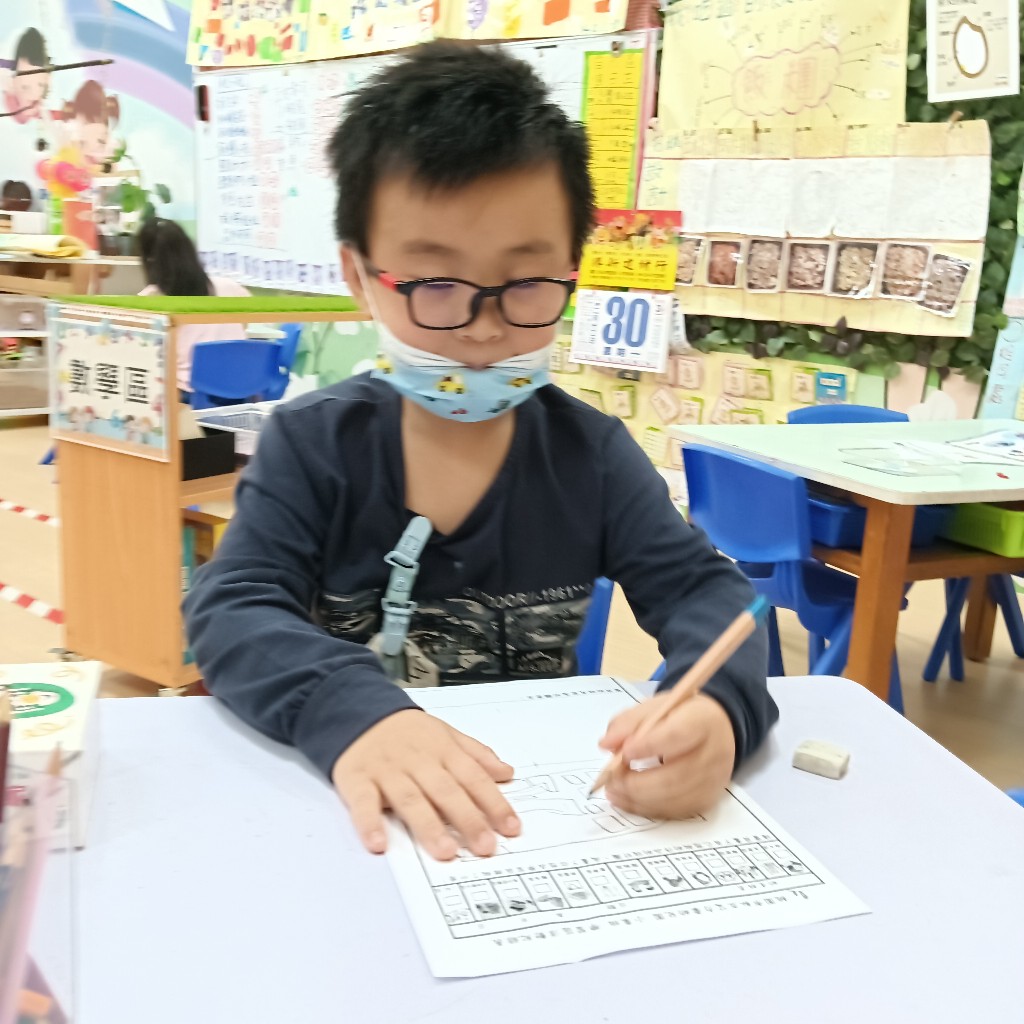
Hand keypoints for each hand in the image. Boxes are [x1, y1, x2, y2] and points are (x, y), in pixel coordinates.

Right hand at [331, 710, 520, 860]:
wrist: (357, 710)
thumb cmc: (406, 731)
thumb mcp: (445, 734)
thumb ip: (476, 754)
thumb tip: (507, 772)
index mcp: (442, 750)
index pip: (473, 777)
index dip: (494, 802)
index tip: (511, 827)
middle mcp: (418, 761)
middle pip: (446, 791)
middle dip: (468, 818)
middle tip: (485, 846)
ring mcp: (387, 771)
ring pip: (410, 799)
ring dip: (428, 825)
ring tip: (445, 851)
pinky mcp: (356, 780)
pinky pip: (363, 803)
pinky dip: (369, 823)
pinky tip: (378, 844)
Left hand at [597, 693, 734, 819]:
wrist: (716, 731)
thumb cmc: (681, 717)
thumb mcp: (655, 708)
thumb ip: (629, 722)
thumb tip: (606, 744)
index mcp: (701, 722)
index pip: (676, 736)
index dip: (648, 747)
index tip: (623, 753)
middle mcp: (713, 754)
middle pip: (675, 776)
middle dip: (636, 783)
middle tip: (610, 780)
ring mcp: (712, 782)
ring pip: (673, 799)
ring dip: (638, 799)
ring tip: (614, 791)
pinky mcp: (707, 801)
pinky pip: (675, 812)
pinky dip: (648, 809)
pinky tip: (630, 800)